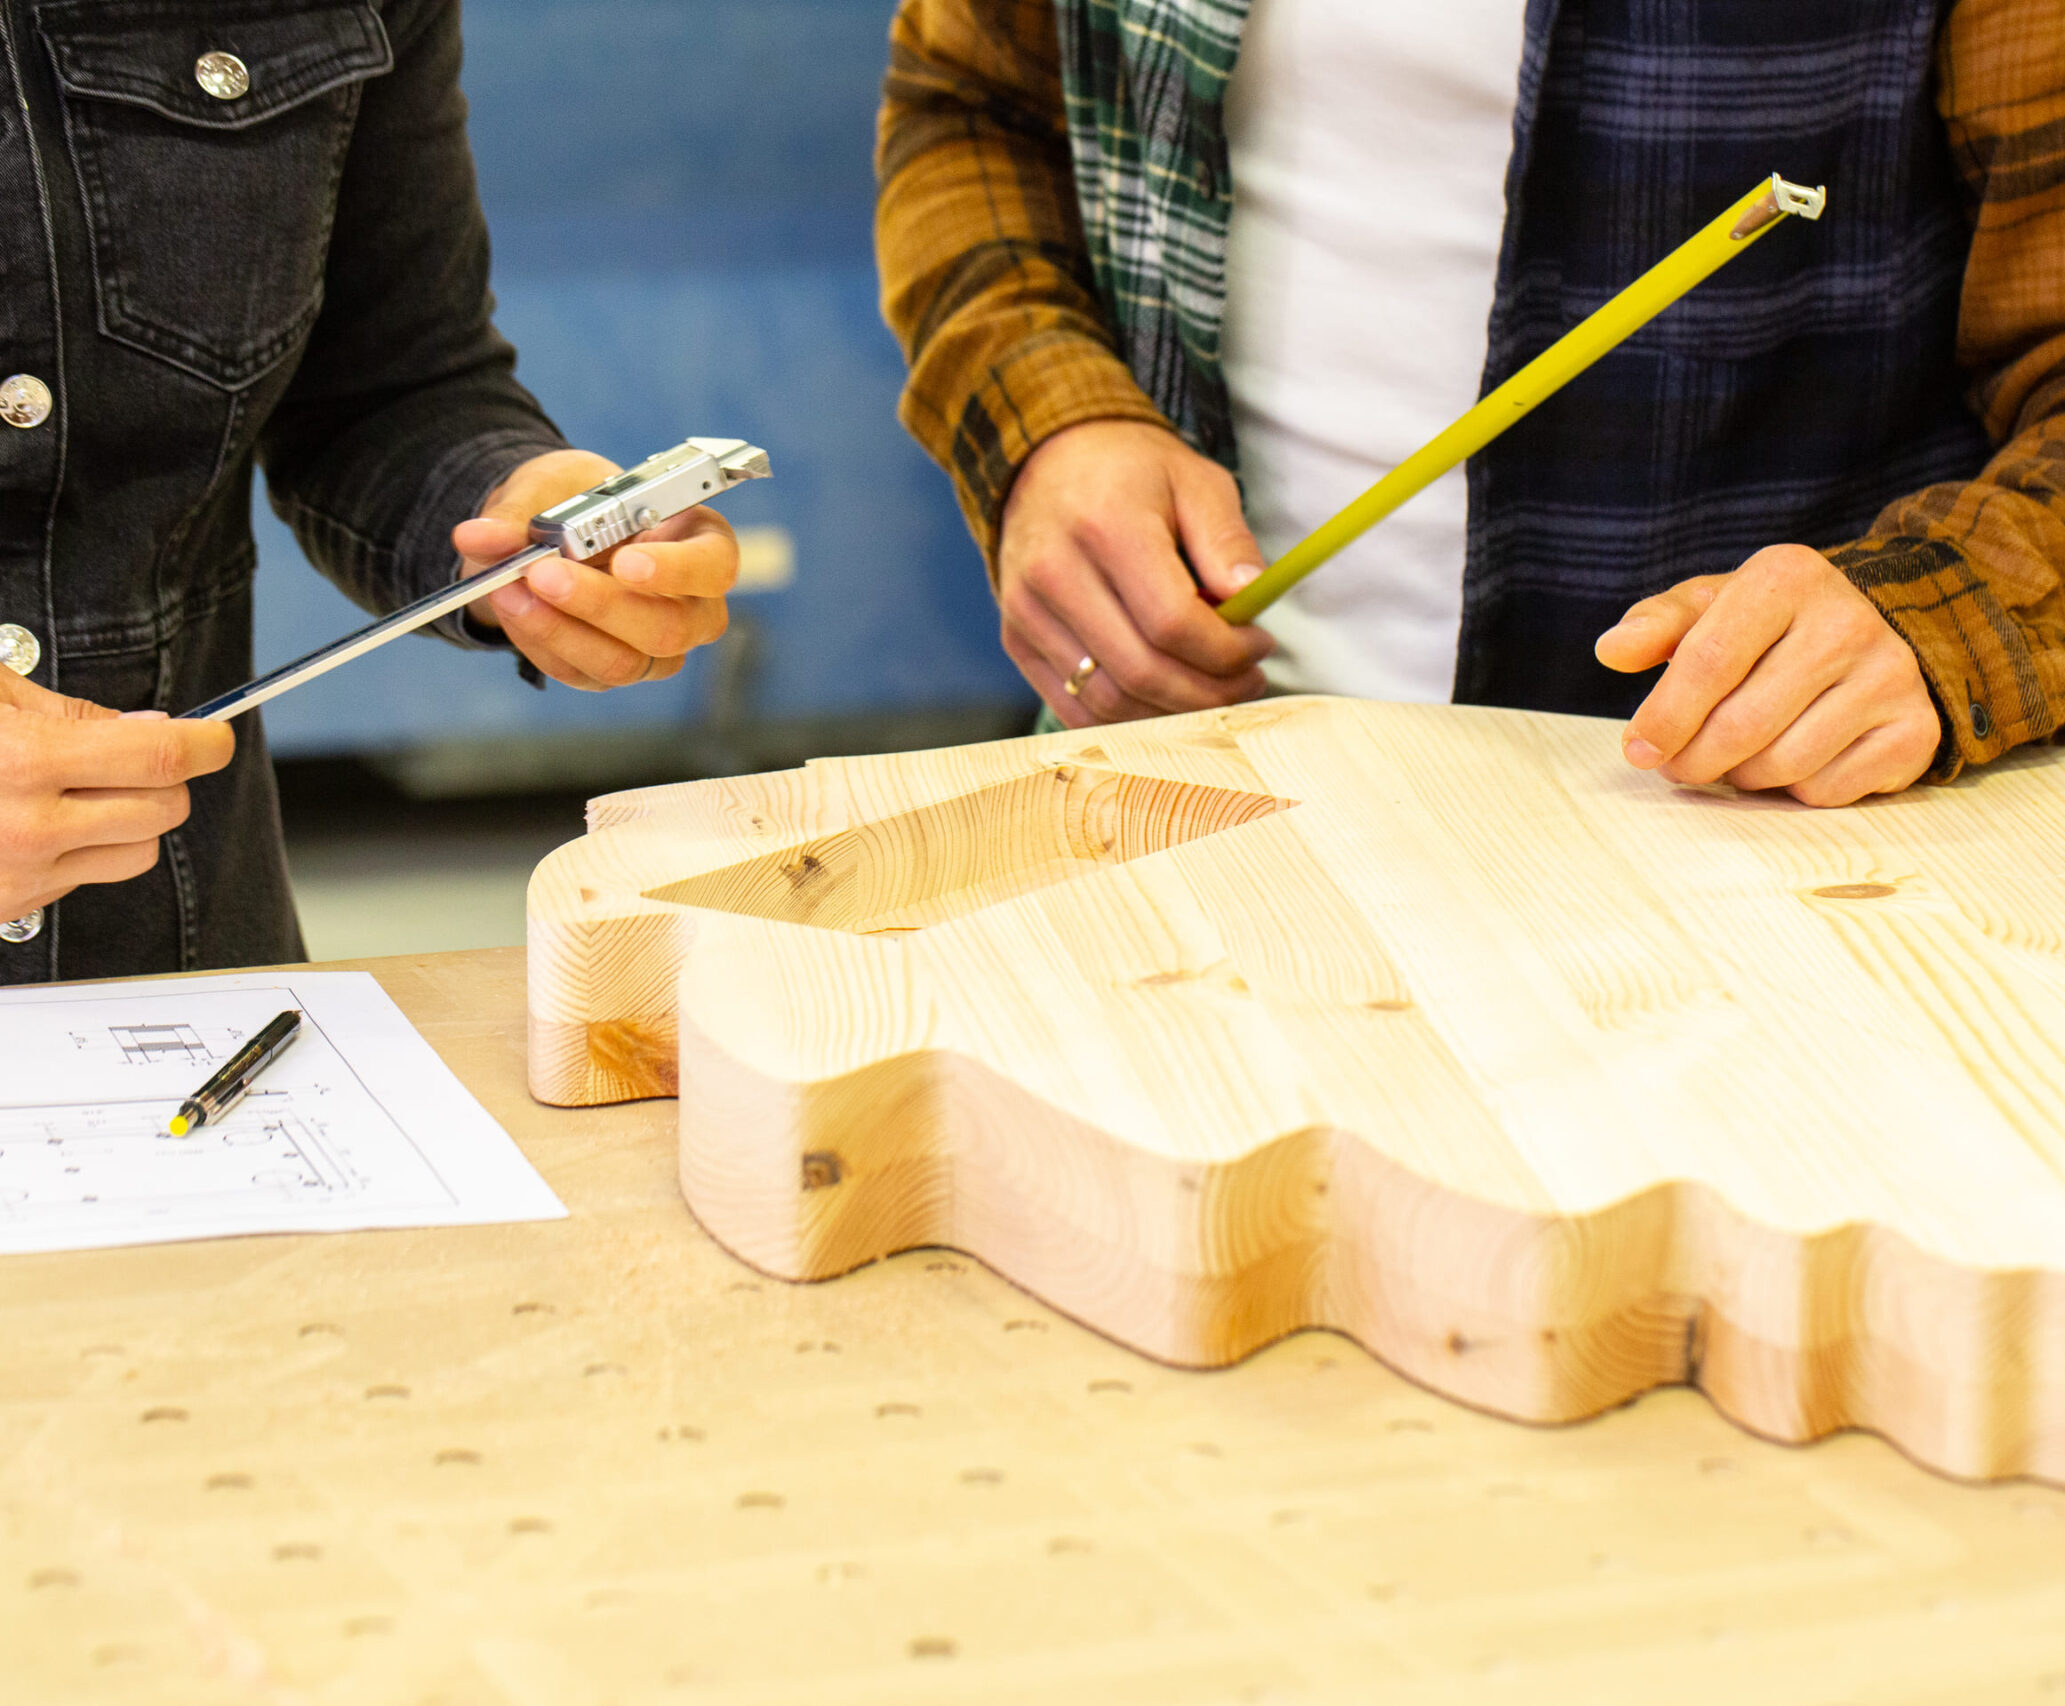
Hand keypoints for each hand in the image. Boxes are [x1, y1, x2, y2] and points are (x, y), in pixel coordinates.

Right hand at [0, 669, 233, 918]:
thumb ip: (72, 712)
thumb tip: (152, 728)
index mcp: (23, 760)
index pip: (160, 757)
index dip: (206, 743)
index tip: (215, 736)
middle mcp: (26, 827)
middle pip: (165, 809)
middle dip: (167, 779)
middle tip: (128, 757)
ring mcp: (20, 875)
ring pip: (140, 853)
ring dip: (130, 822)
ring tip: (76, 793)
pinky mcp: (13, 906)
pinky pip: (87, 880)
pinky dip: (82, 851)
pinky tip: (38, 824)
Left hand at [455, 448, 737, 689]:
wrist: (550, 533)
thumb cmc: (575, 500)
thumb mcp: (551, 485)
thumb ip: (521, 510)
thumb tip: (478, 537)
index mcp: (700, 543)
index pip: (715, 565)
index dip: (679, 570)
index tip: (627, 562)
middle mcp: (693, 605)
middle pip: (669, 627)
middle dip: (600, 605)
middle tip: (542, 573)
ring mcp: (659, 648)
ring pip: (625, 662)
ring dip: (561, 630)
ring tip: (511, 591)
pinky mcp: (617, 671)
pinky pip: (583, 674)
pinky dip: (542, 642)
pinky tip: (514, 609)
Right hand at [997, 420, 1274, 726]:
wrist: (1047, 461)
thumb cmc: (1131, 472)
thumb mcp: (1195, 480)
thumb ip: (1227, 540)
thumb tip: (1251, 598)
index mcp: (1105, 526)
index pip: (1172, 622)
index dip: (1226, 651)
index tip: (1259, 646)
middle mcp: (1055, 573)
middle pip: (1142, 671)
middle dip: (1209, 692)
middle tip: (1247, 682)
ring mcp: (1027, 612)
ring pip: (1109, 700)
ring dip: (1172, 712)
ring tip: (1212, 691)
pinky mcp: (1016, 638)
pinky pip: (1075, 708)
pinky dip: (1127, 719)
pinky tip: (1164, 699)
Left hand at [1596, 544, 1940, 806]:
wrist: (1873, 634)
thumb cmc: (1768, 627)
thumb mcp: (1711, 607)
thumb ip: (1657, 626)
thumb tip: (1611, 650)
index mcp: (1787, 578)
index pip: (1709, 661)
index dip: (1665, 717)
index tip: (1639, 749)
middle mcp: (1848, 622)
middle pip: (1742, 724)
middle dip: (1694, 759)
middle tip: (1677, 764)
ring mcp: (1890, 677)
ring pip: (1781, 764)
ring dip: (1740, 775)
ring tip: (1735, 754)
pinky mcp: (1914, 729)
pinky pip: (1824, 791)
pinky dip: (1792, 790)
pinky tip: (1793, 758)